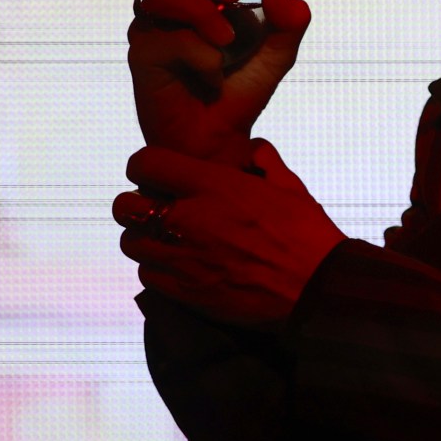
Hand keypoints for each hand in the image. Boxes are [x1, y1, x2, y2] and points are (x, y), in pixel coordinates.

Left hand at [115, 139, 347, 328]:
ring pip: (130, 243)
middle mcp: (189, 219)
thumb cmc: (307, 235)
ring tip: (166, 239)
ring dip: (144, 238)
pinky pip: (147, 275)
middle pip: (124, 206)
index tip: (156, 174)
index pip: (145, 164)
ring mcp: (183, 258)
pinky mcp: (186, 291)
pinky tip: (177, 266)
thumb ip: (264, 160)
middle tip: (155, 209)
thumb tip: (252, 148)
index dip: (145, 166)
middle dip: (134, 205)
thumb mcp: (288, 186)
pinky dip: (156, 268)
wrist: (317, 289)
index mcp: (213, 185)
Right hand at [128, 0, 312, 165]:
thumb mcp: (278, 54)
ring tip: (227, 41)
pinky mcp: (143, 54)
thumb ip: (289, 23)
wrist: (220, 140)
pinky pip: (165, 38)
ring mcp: (156, 25)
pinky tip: (212, 74)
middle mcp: (177, 0)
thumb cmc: (240, 89)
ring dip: (201, 11)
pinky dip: (197, 53)